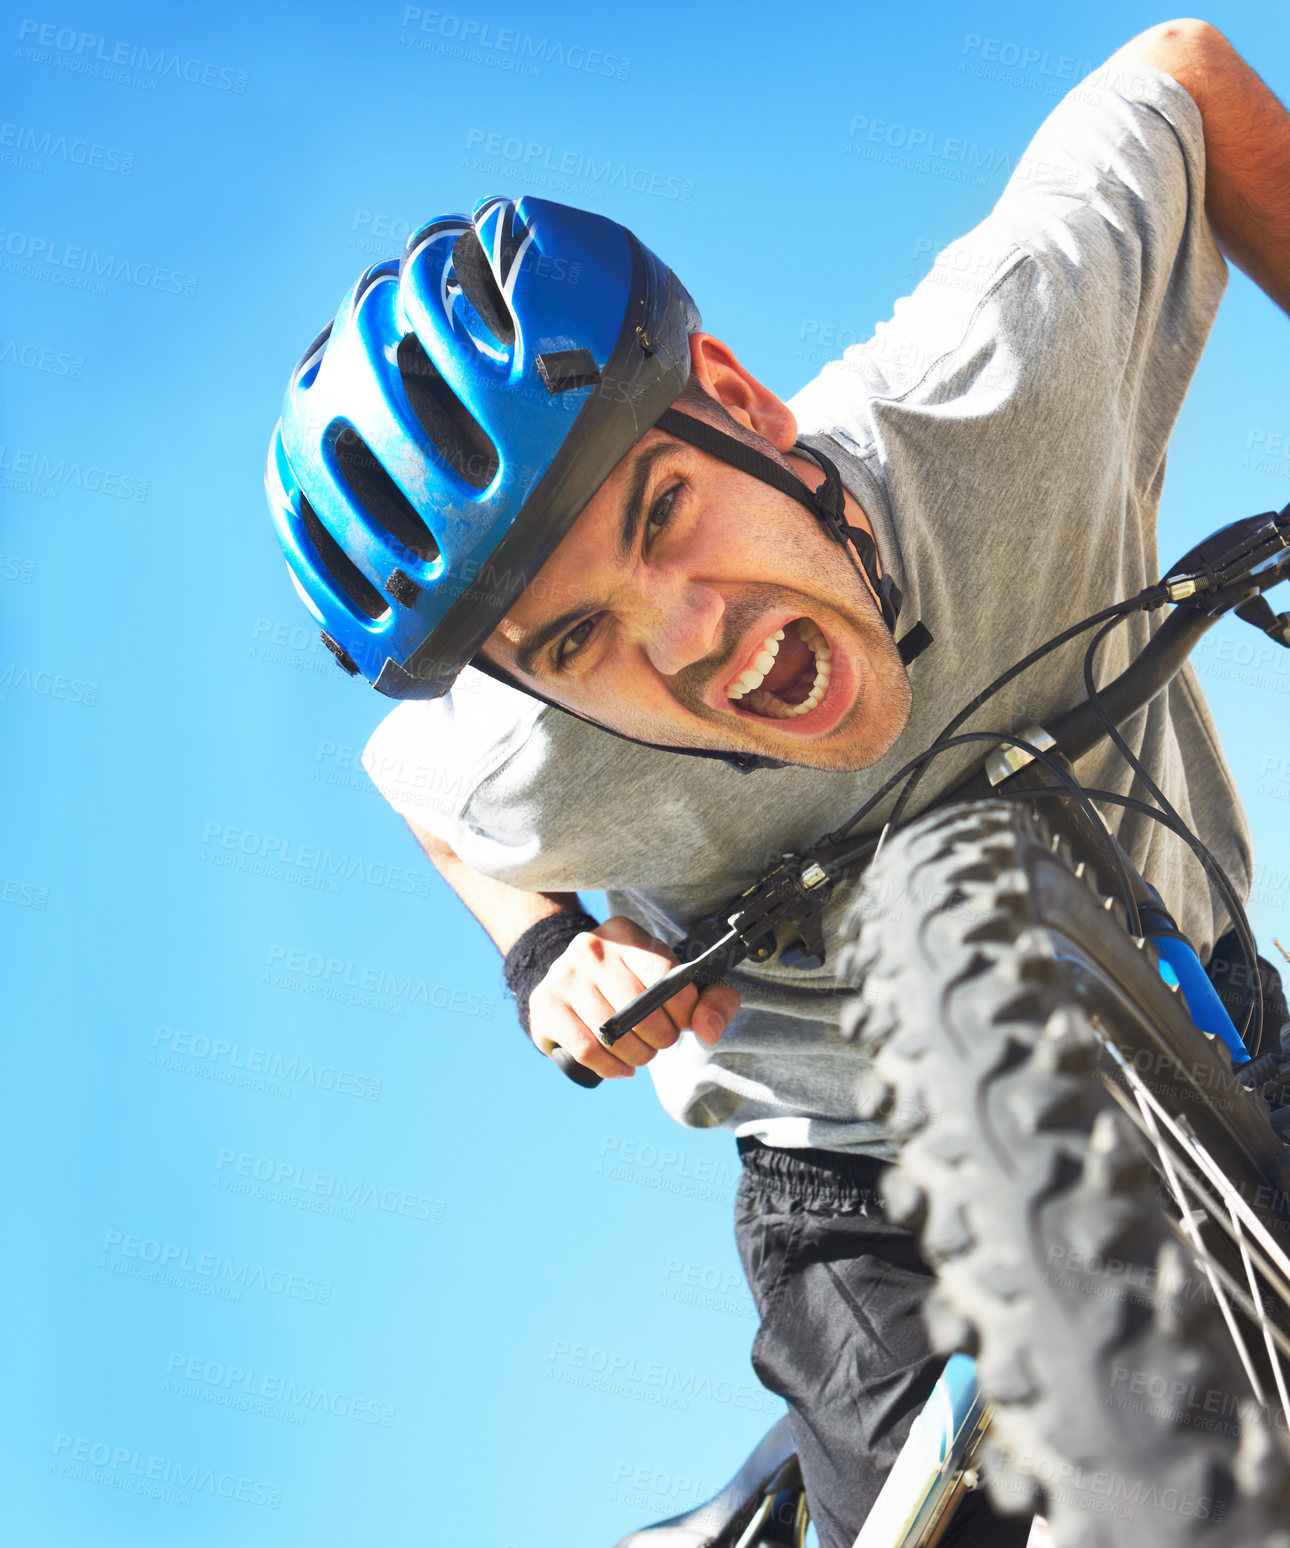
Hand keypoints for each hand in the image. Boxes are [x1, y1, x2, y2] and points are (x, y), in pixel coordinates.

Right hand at [528, 916, 740, 1079]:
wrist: (568, 978)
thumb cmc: (632, 981)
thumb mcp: (675, 977)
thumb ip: (713, 998)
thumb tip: (708, 1031)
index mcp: (626, 933)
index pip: (665, 976)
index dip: (683, 1010)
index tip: (685, 1022)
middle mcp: (592, 948)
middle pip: (640, 1009)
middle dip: (662, 1037)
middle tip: (662, 1041)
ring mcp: (565, 975)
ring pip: (614, 1033)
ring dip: (638, 1056)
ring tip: (642, 1053)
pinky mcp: (546, 1005)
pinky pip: (588, 1050)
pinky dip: (612, 1068)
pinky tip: (623, 1067)